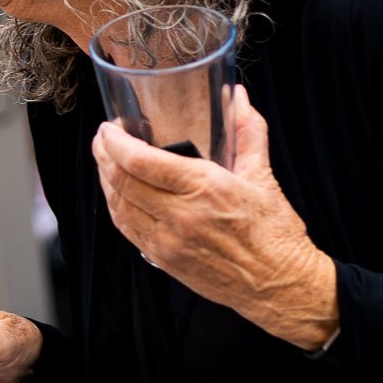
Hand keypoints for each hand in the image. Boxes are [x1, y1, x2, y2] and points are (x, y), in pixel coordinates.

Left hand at [91, 89, 337, 351]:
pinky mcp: (164, 261)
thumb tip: (237, 95)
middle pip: (122, 181)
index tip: (109, 127)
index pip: (141, 161)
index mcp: (204, 188)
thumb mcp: (263, 175)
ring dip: (105, 180)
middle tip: (102, 138)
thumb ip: (247, 130)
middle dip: (103, 155)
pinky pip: (127, 230)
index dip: (115, 142)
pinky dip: (116, 207)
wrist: (279, 286)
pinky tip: (117, 193)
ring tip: (104, 161)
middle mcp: (180, 216)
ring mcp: (168, 242)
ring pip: (119, 206)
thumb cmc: (275, 234)